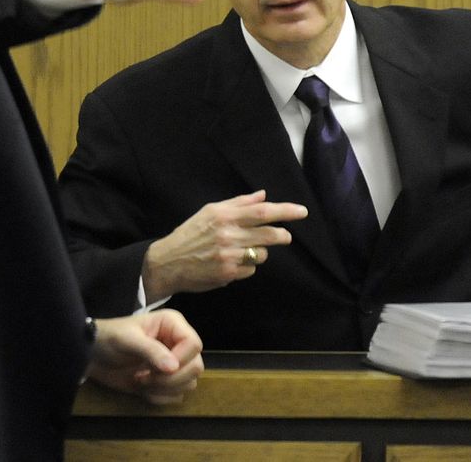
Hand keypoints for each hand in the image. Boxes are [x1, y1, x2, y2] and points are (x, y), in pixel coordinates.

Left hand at [86, 310, 203, 404]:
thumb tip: (173, 368)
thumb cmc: (109, 339)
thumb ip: (151, 351)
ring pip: (189, 383)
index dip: (181, 359)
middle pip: (196, 367)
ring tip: (141, 381)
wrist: (92, 356)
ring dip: (164, 389)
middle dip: (170, 379)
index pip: (194, 344)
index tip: (157, 368)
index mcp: (173, 325)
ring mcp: (174, 363)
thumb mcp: (127, 340)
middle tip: (144, 377)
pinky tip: (142, 389)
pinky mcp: (167, 381)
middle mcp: (178, 343)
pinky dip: (160, 397)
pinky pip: (177, 396)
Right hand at [142, 190, 308, 300]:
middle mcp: (228, 235)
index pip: (263, 211)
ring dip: (259, 252)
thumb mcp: (210, 211)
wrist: (168, 262)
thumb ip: (238, 203)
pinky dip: (247, 266)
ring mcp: (229, 256)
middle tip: (286, 237)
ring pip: (261, 254)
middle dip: (282, 236)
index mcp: (225, 216)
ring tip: (243, 250)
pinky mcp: (228, 274)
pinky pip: (250, 269)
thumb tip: (263, 195)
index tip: (302, 212)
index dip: (285, 211)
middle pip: (269, 234)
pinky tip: (232, 263)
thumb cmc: (190, 233)